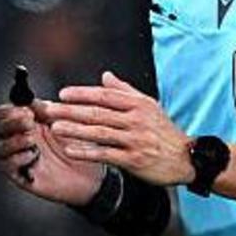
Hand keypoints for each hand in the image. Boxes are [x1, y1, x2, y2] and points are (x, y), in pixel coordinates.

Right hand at [0, 101, 104, 205]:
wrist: (89, 175)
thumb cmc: (78, 149)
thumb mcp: (65, 122)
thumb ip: (46, 110)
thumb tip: (30, 100)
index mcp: (28, 123)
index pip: (4, 113)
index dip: (10, 110)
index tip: (25, 110)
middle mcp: (20, 139)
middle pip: (1, 127)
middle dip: (13, 122)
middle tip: (29, 123)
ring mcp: (19, 157)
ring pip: (1, 146)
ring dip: (15, 140)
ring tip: (32, 140)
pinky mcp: (21, 175)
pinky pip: (7, 165)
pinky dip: (18, 158)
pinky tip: (32, 155)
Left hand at [43, 71, 194, 186]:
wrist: (186, 158)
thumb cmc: (165, 132)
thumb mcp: (149, 106)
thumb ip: (125, 90)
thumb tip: (105, 76)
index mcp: (138, 104)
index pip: (105, 96)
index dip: (82, 93)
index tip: (63, 94)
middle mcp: (135, 120)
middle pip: (97, 113)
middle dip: (70, 110)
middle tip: (49, 109)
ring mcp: (135, 140)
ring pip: (99, 132)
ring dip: (75, 130)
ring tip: (55, 127)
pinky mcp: (134, 160)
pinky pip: (105, 154)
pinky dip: (87, 152)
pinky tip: (71, 150)